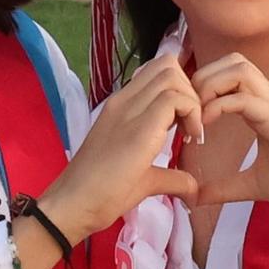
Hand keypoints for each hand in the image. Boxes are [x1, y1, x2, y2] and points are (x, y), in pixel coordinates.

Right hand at [37, 57, 200, 246]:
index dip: (180, 87)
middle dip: (190, 88)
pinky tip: (191, 137)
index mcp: (121, 107)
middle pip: (166, 64)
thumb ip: (170, 177)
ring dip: (191, 99)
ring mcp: (128, 109)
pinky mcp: (138, 126)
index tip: (186, 120)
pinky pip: (174, 98)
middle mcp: (123, 100)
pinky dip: (192, 112)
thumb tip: (193, 190)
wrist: (75, 204)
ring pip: (170, 75)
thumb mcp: (144, 180)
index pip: (155, 71)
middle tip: (193, 122)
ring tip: (191, 130)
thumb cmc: (101, 194)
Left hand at [190, 55, 268, 228]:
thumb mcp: (254, 184)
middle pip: (232, 61)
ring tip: (198, 117)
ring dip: (210, 86)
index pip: (229, 75)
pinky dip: (219, 107)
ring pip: (238, 68)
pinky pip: (243, 98)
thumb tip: (196, 197)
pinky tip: (207, 128)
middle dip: (202, 79)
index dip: (202, 89)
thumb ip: (225, 187)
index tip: (187, 121)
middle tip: (189, 112)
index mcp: (263, 108)